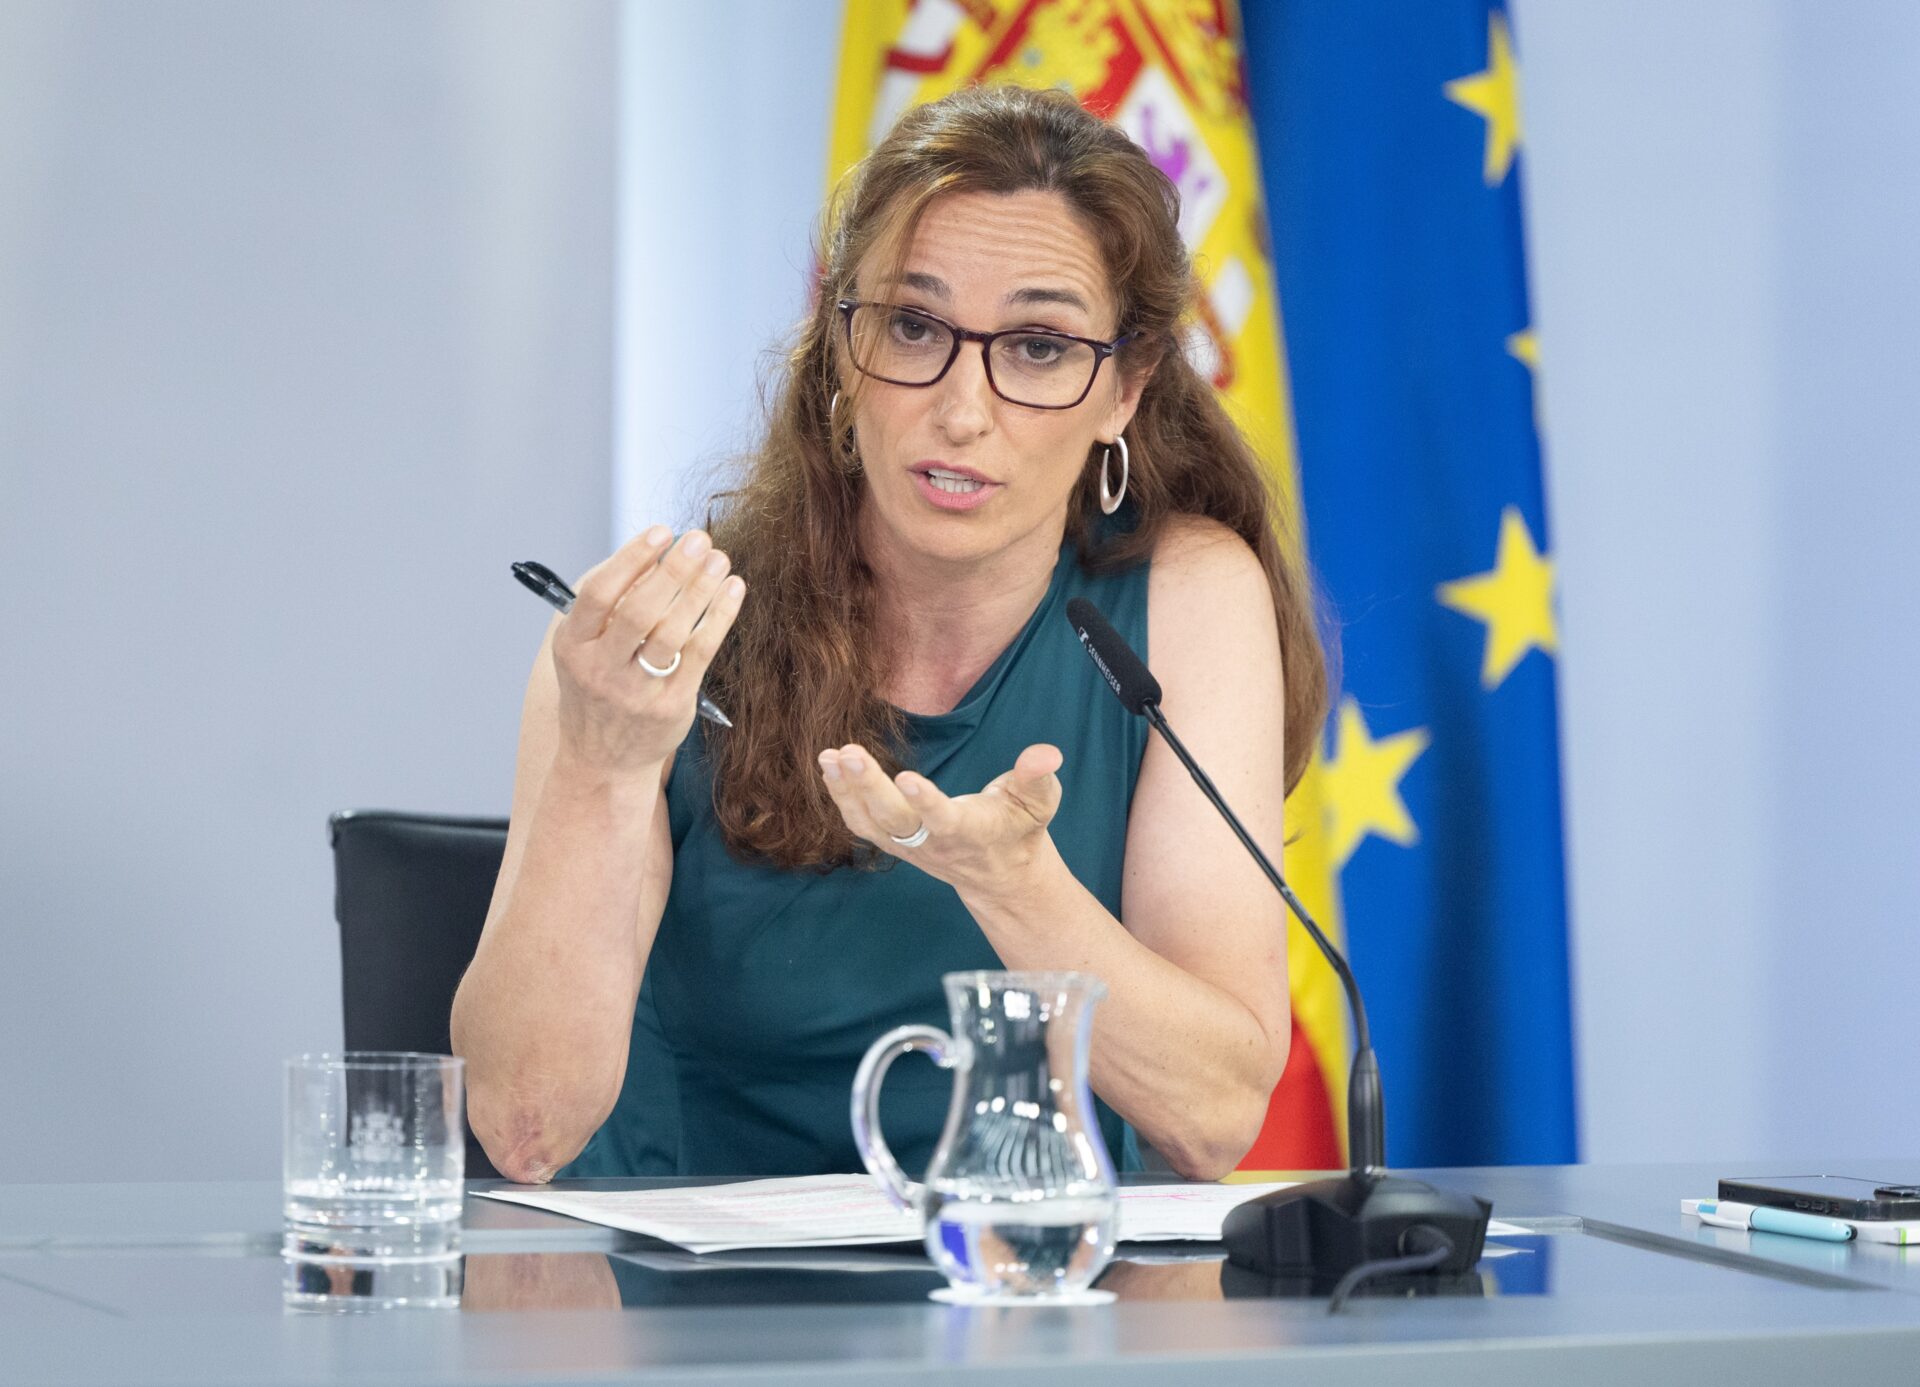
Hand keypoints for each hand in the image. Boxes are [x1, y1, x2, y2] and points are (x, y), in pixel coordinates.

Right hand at [550, 526, 744, 781]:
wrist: (603, 760)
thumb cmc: (597, 687)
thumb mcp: (583, 647)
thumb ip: (609, 602)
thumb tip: (653, 553)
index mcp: (572, 646)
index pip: (598, 595)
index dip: (631, 559)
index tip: (662, 532)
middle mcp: (601, 670)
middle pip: (639, 611)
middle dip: (673, 570)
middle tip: (700, 540)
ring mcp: (636, 692)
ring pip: (672, 633)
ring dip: (700, 590)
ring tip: (721, 560)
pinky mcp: (671, 706)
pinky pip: (700, 653)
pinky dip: (719, 617)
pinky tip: (733, 590)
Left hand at [817, 741, 1064, 895]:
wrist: (1001, 876)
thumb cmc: (1020, 829)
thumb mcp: (1040, 802)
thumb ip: (1038, 777)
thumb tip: (1045, 754)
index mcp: (972, 832)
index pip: (945, 820)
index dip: (926, 802)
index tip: (905, 778)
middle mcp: (935, 843)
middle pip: (896, 820)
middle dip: (870, 788)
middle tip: (849, 754)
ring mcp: (910, 846)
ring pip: (871, 824)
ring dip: (846, 792)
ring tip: (829, 756)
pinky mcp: (895, 843)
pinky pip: (861, 824)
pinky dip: (842, 798)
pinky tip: (829, 767)